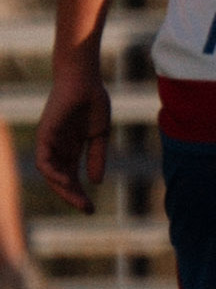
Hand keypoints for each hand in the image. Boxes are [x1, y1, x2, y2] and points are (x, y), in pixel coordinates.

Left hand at [34, 55, 109, 211]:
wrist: (85, 80)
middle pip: (60, 179)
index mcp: (70, 149)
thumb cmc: (93, 102)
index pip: (71, 177)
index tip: (91, 209)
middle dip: (71, 195)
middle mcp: (57, 148)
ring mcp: (49, 142)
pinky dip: (52, 172)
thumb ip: (97, 157)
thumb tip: (95, 182)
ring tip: (77, 198)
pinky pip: (43, 159)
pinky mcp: (44, 134)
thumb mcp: (99, 135)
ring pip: (50, 173)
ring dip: (62, 188)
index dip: (79, 193)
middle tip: (86, 209)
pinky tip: (65, 180)